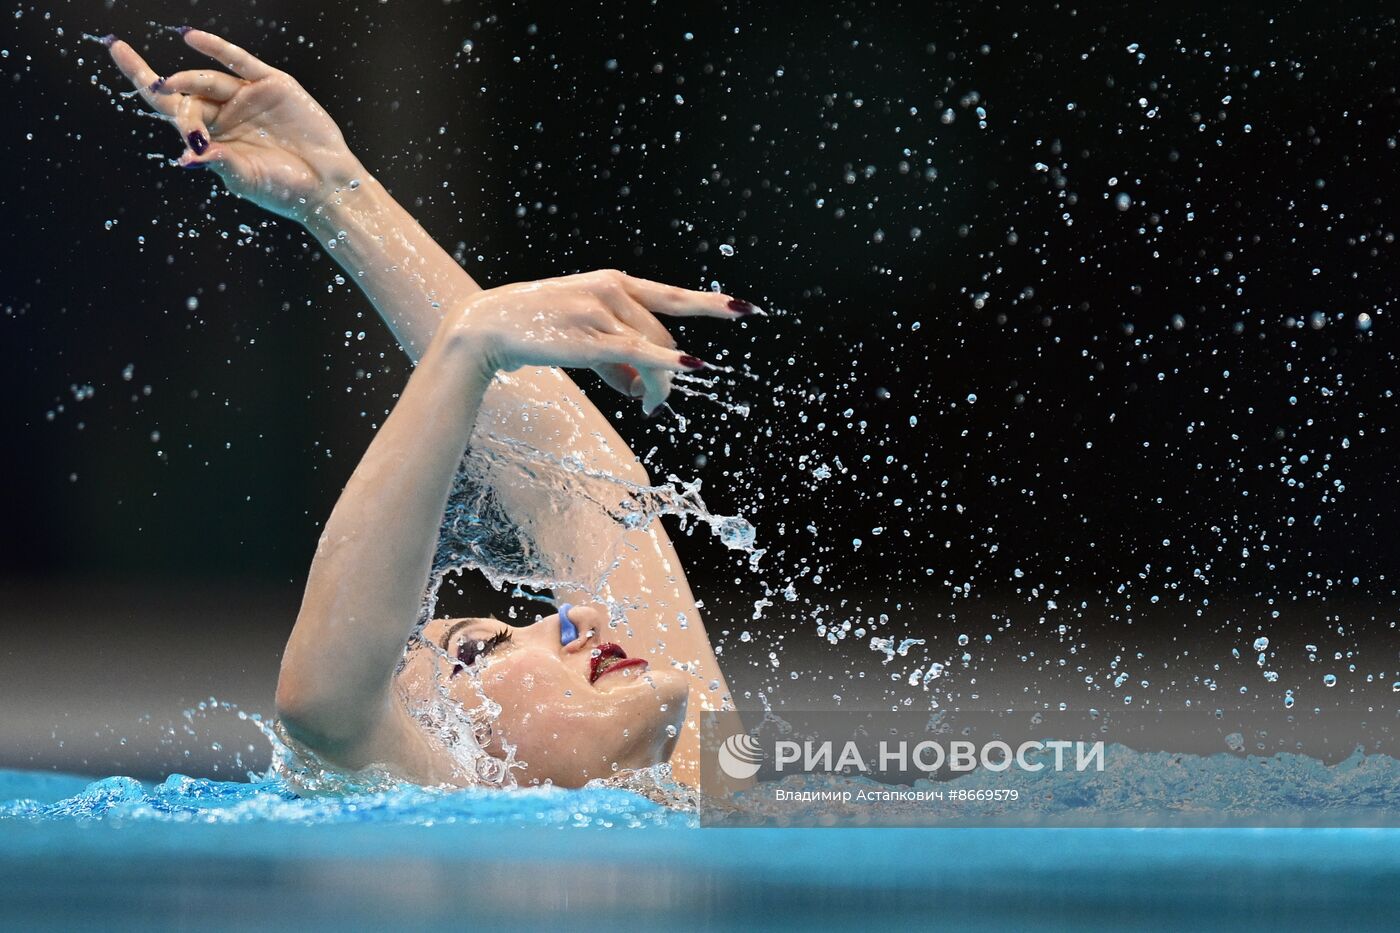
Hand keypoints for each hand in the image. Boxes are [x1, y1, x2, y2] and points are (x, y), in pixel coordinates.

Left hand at [107, 29, 362, 221]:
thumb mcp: (245, 178)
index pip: (170, 107)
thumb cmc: (285, 190)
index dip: (142, 79)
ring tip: (172, 85)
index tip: (116, 50)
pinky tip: (191, 38)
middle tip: (168, 101)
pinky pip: (239, 62)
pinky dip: (217, 49)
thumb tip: (186, 157)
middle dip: (168, 92)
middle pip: (184, 93)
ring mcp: (247, 97)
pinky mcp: (272, 85)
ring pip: (208, 80)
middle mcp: (225, 114)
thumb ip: (218, 162)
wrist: (328, 185)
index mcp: (212, 138)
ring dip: (188, 81)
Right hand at [450, 269, 758, 413]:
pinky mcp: (589, 336)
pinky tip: (691, 369)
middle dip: (670, 372)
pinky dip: (667, 363)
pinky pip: (637, 354)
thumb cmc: (534, 330)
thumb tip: (644, 392)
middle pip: (664, 336)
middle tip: (655, 405)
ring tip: (646, 406)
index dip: (713, 304)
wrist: (486, 326)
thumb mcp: (582, 338)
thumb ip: (618, 361)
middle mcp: (613, 289)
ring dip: (658, 384)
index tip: (747, 311)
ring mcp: (601, 310)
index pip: (674, 295)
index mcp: (615, 282)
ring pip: (653, 351)